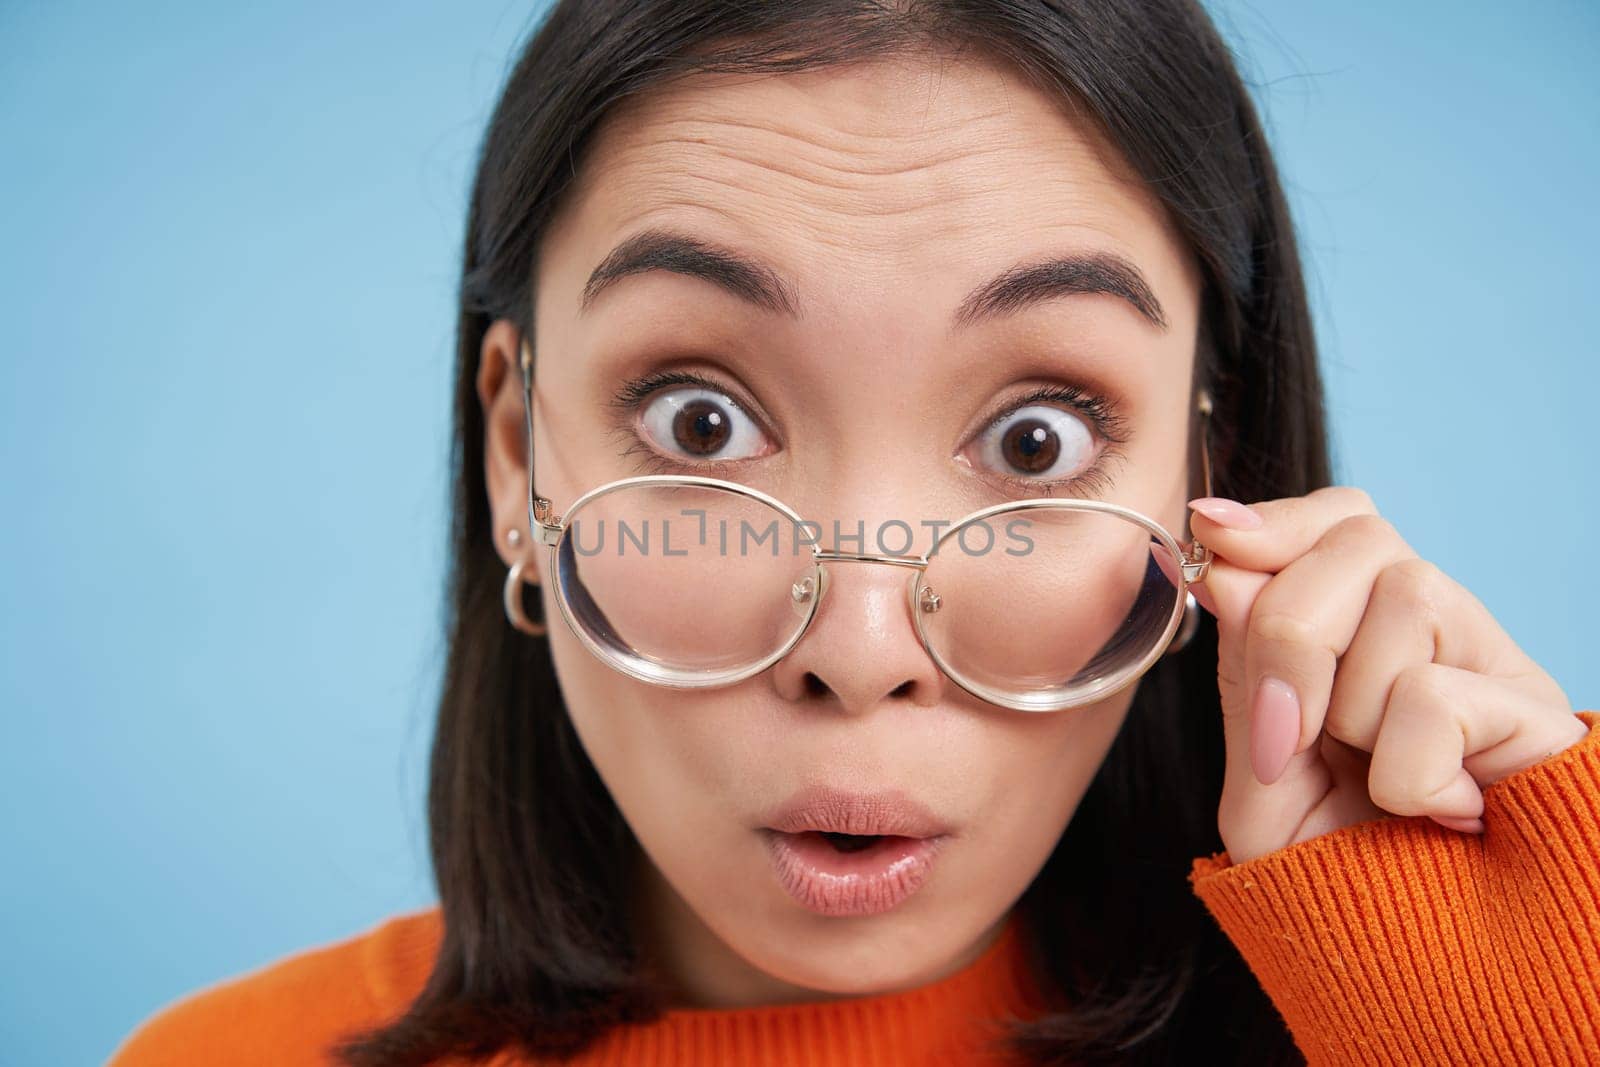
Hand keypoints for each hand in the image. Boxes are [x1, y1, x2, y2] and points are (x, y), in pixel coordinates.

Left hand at [1184, 487, 1587, 864]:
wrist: (1414, 974)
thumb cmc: (1340, 873)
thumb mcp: (1264, 774)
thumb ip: (1247, 670)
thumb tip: (1223, 558)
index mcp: (1367, 633)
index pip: (1340, 519)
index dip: (1278, 519)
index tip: (1212, 538)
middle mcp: (1437, 633)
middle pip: (1360, 539)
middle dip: (1289, 633)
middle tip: (1292, 739)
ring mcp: (1495, 666)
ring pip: (1407, 595)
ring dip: (1355, 710)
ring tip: (1382, 784)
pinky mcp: (1543, 718)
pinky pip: (1437, 694)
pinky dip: (1407, 774)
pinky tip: (1440, 815)